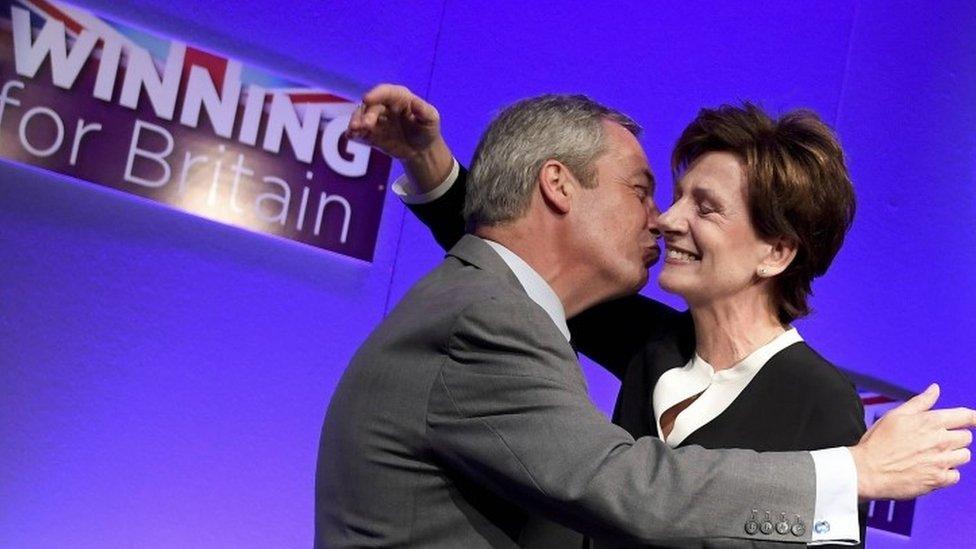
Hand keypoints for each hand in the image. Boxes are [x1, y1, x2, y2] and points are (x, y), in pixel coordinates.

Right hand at [347, 84, 453, 191]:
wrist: (422, 151)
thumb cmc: (428, 130)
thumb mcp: (432, 119)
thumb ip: (424, 111)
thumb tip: (415, 102)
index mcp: (399, 98)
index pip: (386, 92)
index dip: (376, 94)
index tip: (367, 99)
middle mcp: (385, 106)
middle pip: (371, 106)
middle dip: (366, 114)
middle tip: (365, 125)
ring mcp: (376, 120)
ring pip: (362, 116)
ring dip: (356, 122)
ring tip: (353, 130)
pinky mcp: (371, 134)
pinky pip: (360, 131)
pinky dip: (353, 133)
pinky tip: (350, 136)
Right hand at [850, 383, 974, 499]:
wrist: (867, 471)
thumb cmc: (878, 442)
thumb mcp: (895, 415)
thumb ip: (920, 402)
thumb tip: (935, 389)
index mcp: (930, 422)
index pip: (965, 416)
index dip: (973, 417)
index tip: (973, 419)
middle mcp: (940, 441)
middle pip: (967, 437)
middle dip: (956, 436)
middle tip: (939, 440)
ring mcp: (941, 461)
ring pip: (965, 456)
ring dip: (954, 454)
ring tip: (936, 455)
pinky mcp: (938, 480)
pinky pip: (956, 475)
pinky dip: (948, 473)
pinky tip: (933, 469)